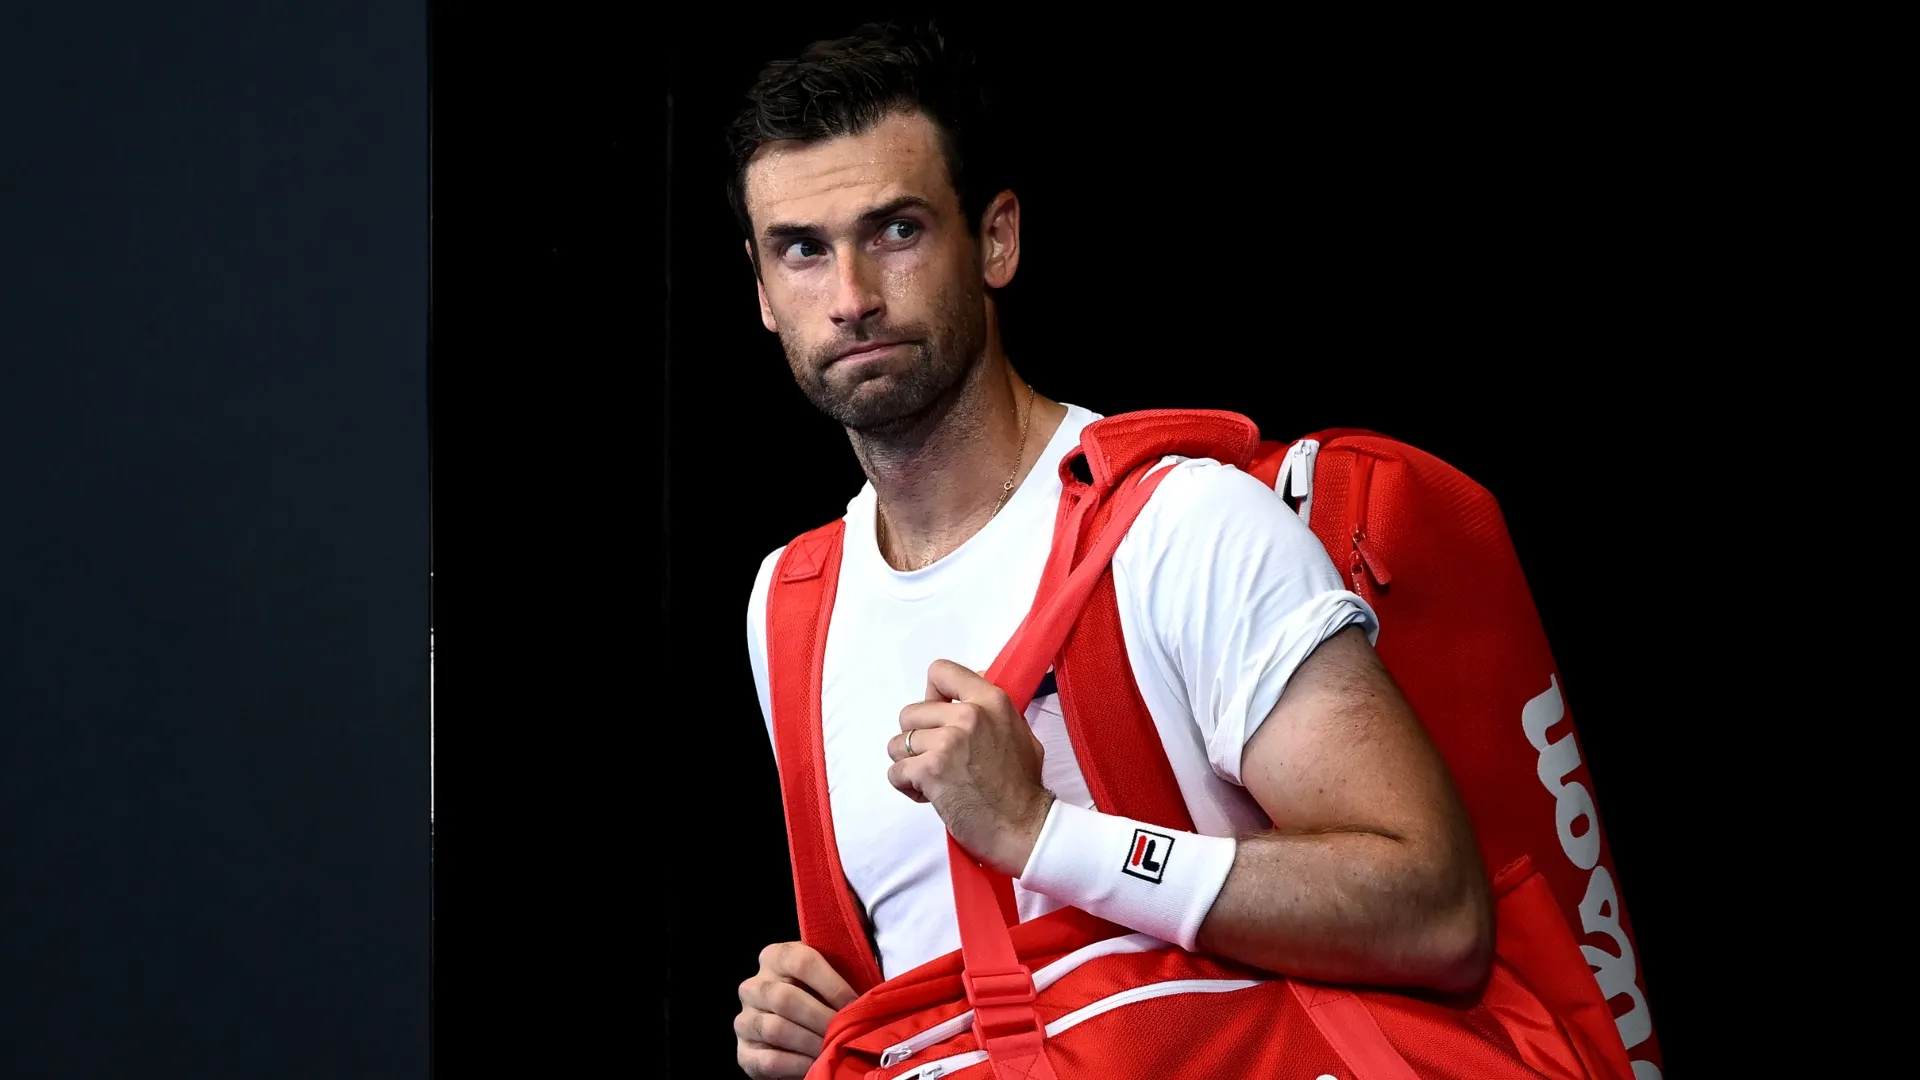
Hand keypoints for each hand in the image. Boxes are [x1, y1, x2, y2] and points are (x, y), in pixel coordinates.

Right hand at [735, 941, 856, 1078]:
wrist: (794, 1024)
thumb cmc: (820, 996)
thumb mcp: (829, 975)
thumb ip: (845, 970)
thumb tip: (874, 987)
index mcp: (775, 956)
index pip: (803, 962)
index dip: (833, 985)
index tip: (857, 1003)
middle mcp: (754, 986)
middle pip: (787, 998)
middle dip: (823, 1018)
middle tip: (847, 1032)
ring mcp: (744, 1020)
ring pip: (776, 1029)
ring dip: (811, 1042)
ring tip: (833, 1049)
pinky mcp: (744, 1052)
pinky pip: (769, 1059)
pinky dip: (797, 1064)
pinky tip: (816, 1065)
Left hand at [887, 659, 1055, 876]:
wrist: (1024, 828)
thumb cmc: (1022, 787)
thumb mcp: (1019, 732)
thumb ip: (991, 708)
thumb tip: (972, 683)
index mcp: (991, 700)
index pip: (941, 672)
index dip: (932, 696)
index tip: (939, 717)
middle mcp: (968, 715)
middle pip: (910, 713)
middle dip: (918, 739)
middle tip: (939, 760)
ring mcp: (947, 742)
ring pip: (898, 744)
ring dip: (910, 764)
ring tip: (935, 780)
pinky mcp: (930, 770)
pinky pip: (895, 772)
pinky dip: (907, 786)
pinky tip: (931, 796)